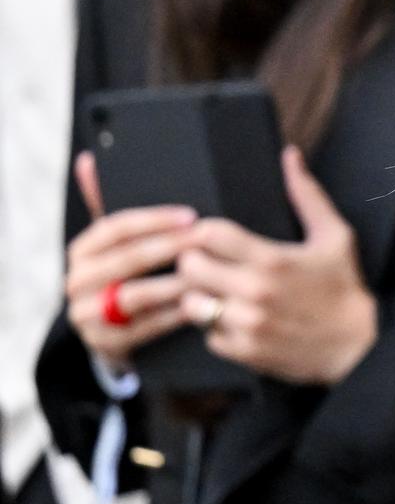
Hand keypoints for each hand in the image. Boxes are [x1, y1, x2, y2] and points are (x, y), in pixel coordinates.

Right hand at [64, 153, 193, 369]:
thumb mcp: (127, 241)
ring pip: (135, 295)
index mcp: (84, 250)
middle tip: (207, 244)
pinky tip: (199, 306)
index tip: (191, 216)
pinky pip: (143, 328)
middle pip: (128, 259)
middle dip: (171, 249)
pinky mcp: (104, 343)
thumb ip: (114, 203)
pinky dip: (173, 316)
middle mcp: (77, 280)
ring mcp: (88, 314)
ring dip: (174, 285)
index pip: (115, 227)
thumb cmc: (136, 274)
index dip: (154, 220)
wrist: (124, 330)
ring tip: (207, 276)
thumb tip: (89, 160)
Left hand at [172, 148, 377, 384]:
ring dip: (201, 298)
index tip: (211, 237)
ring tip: (219, 294)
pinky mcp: (245, 351)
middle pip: (189, 266)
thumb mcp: (335, 236)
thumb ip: (307, 195)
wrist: (360, 346)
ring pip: (191, 303)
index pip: (208, 233)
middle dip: (195, 262)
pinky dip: (217, 329)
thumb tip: (290, 156)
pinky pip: (207, 335)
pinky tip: (236, 321)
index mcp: (272, 259)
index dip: (203, 231)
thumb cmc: (344, 287)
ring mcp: (247, 323)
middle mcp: (255, 291)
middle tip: (208, 264)